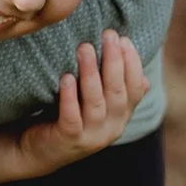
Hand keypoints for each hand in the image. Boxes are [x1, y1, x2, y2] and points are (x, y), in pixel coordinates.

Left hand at [15, 31, 147, 178]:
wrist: (39, 150)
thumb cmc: (70, 117)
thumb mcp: (97, 105)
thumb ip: (116, 92)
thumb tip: (145, 78)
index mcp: (121, 116)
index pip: (135, 89)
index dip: (132, 63)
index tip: (123, 39)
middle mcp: (111, 128)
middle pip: (117, 92)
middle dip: (114, 61)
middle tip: (108, 35)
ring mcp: (91, 136)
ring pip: (96, 103)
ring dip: (91, 74)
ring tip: (84, 48)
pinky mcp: (68, 140)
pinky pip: (72, 118)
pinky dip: (70, 98)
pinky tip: (66, 78)